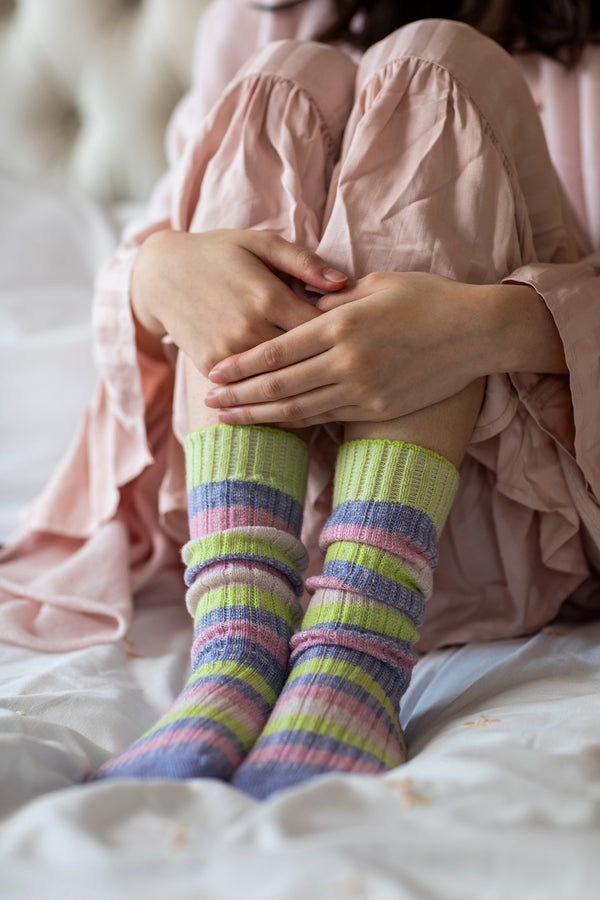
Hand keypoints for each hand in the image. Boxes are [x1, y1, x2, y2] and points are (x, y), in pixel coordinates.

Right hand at [130, 228, 347, 373]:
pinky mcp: (211, 367)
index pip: (321, 327)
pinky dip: (272, 391)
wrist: (161, 275)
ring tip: (333, 387)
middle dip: (330, 363)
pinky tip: (297, 395)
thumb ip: (304, 262)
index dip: (345, 335)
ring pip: (279, 379)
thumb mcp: (261, 244)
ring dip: (305, 383)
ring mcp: (228, 353)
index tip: (363, 339)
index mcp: (268, 297)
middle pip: (303, 358)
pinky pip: (250, 386)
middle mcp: (249, 329)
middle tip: (357, 369)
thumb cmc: (220, 253)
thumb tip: (344, 283)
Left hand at [205, 271, 488, 425]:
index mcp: (342, 324)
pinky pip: (327, 418)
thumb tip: (298, 303)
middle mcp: (348, 362)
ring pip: (299, 409)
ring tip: (229, 420)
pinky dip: (296, 422)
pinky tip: (274, 424)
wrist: (477, 332)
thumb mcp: (376, 285)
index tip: (215, 372)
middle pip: (280, 384)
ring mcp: (363, 390)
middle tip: (210, 402)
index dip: (243, 365)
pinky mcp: (378, 408)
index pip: (278, 350)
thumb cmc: (427, 298)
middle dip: (241, 396)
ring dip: (261, 416)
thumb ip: (333, 298)